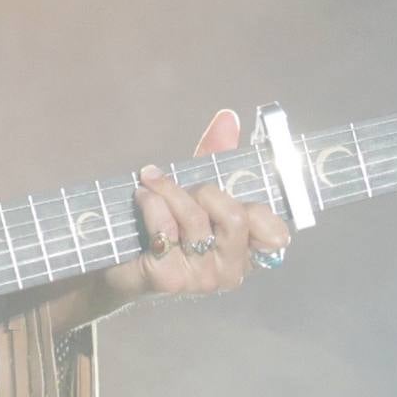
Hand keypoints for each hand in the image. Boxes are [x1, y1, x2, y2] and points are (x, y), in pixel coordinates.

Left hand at [126, 108, 295, 302]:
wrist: (120, 266)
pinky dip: (151, 204)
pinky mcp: (169, 278)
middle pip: (236, 218)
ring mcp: (202, 278)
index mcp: (247, 250)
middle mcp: (231, 269)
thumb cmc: (167, 226)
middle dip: (206, 191)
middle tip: (184, 186)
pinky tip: (141, 197)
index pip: (276, 234)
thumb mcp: (195, 189)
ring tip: (150, 181)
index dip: (260, 211)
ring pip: (196, 219)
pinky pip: (165, 228)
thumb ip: (216, 154)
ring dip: (169, 190)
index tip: (231, 193)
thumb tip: (228, 118)